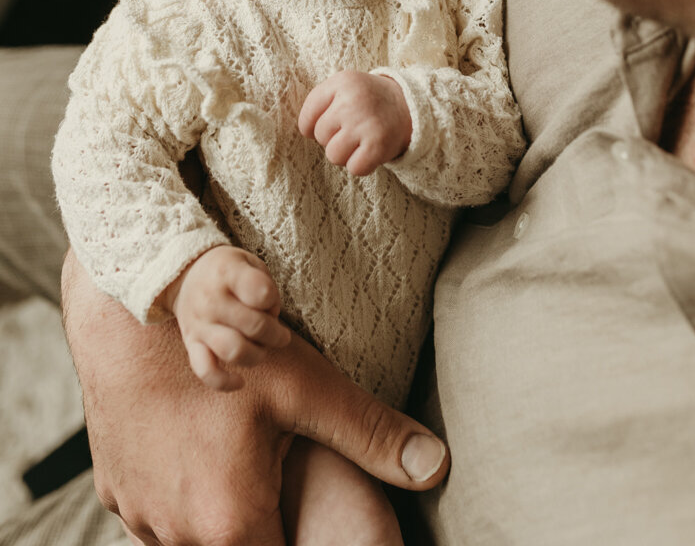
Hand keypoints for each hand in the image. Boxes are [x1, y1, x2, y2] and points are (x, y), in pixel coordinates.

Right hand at [62, 250, 448, 545]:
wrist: (126, 316)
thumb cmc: (221, 345)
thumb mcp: (305, 383)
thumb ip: (371, 432)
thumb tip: (436, 464)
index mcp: (230, 523)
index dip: (303, 541)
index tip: (311, 516)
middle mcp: (175, 536)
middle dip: (265, 527)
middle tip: (278, 475)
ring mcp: (138, 517)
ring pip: (191, 540)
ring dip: (220, 515)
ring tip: (242, 460)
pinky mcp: (115, 493)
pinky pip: (156, 518)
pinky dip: (183, 498)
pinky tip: (201, 451)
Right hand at [163, 245, 289, 390]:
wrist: (185, 277)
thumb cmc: (227, 271)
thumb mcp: (248, 262)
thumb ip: (264, 284)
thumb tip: (271, 316)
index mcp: (227, 272)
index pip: (259, 291)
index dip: (274, 300)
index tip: (271, 300)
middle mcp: (211, 299)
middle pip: (254, 325)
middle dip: (275, 333)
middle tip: (280, 333)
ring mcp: (200, 324)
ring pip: (233, 351)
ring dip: (257, 354)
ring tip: (263, 348)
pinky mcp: (191, 345)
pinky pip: (206, 371)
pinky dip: (224, 382)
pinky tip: (240, 381)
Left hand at [298, 71, 412, 175]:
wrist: (410, 105)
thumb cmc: (368, 100)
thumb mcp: (345, 87)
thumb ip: (320, 102)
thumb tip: (305, 131)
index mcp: (342, 82)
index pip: (306, 119)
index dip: (313, 128)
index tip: (330, 124)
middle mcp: (352, 101)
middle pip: (320, 137)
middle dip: (334, 138)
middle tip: (354, 128)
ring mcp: (366, 123)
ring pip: (334, 156)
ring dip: (346, 154)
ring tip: (361, 140)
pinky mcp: (378, 145)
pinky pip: (354, 168)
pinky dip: (362, 165)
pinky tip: (371, 150)